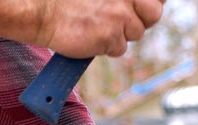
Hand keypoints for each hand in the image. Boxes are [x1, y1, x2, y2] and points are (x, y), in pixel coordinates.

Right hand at [0, 0, 164, 57]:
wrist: (44, 13)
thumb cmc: (68, 2)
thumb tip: (153, 2)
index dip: (149, 3)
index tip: (143, 8)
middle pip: (153, 14)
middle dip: (141, 19)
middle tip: (121, 20)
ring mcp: (118, 16)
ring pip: (135, 33)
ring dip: (120, 34)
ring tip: (98, 26)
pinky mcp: (110, 36)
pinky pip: (119, 49)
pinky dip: (107, 47)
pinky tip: (92, 36)